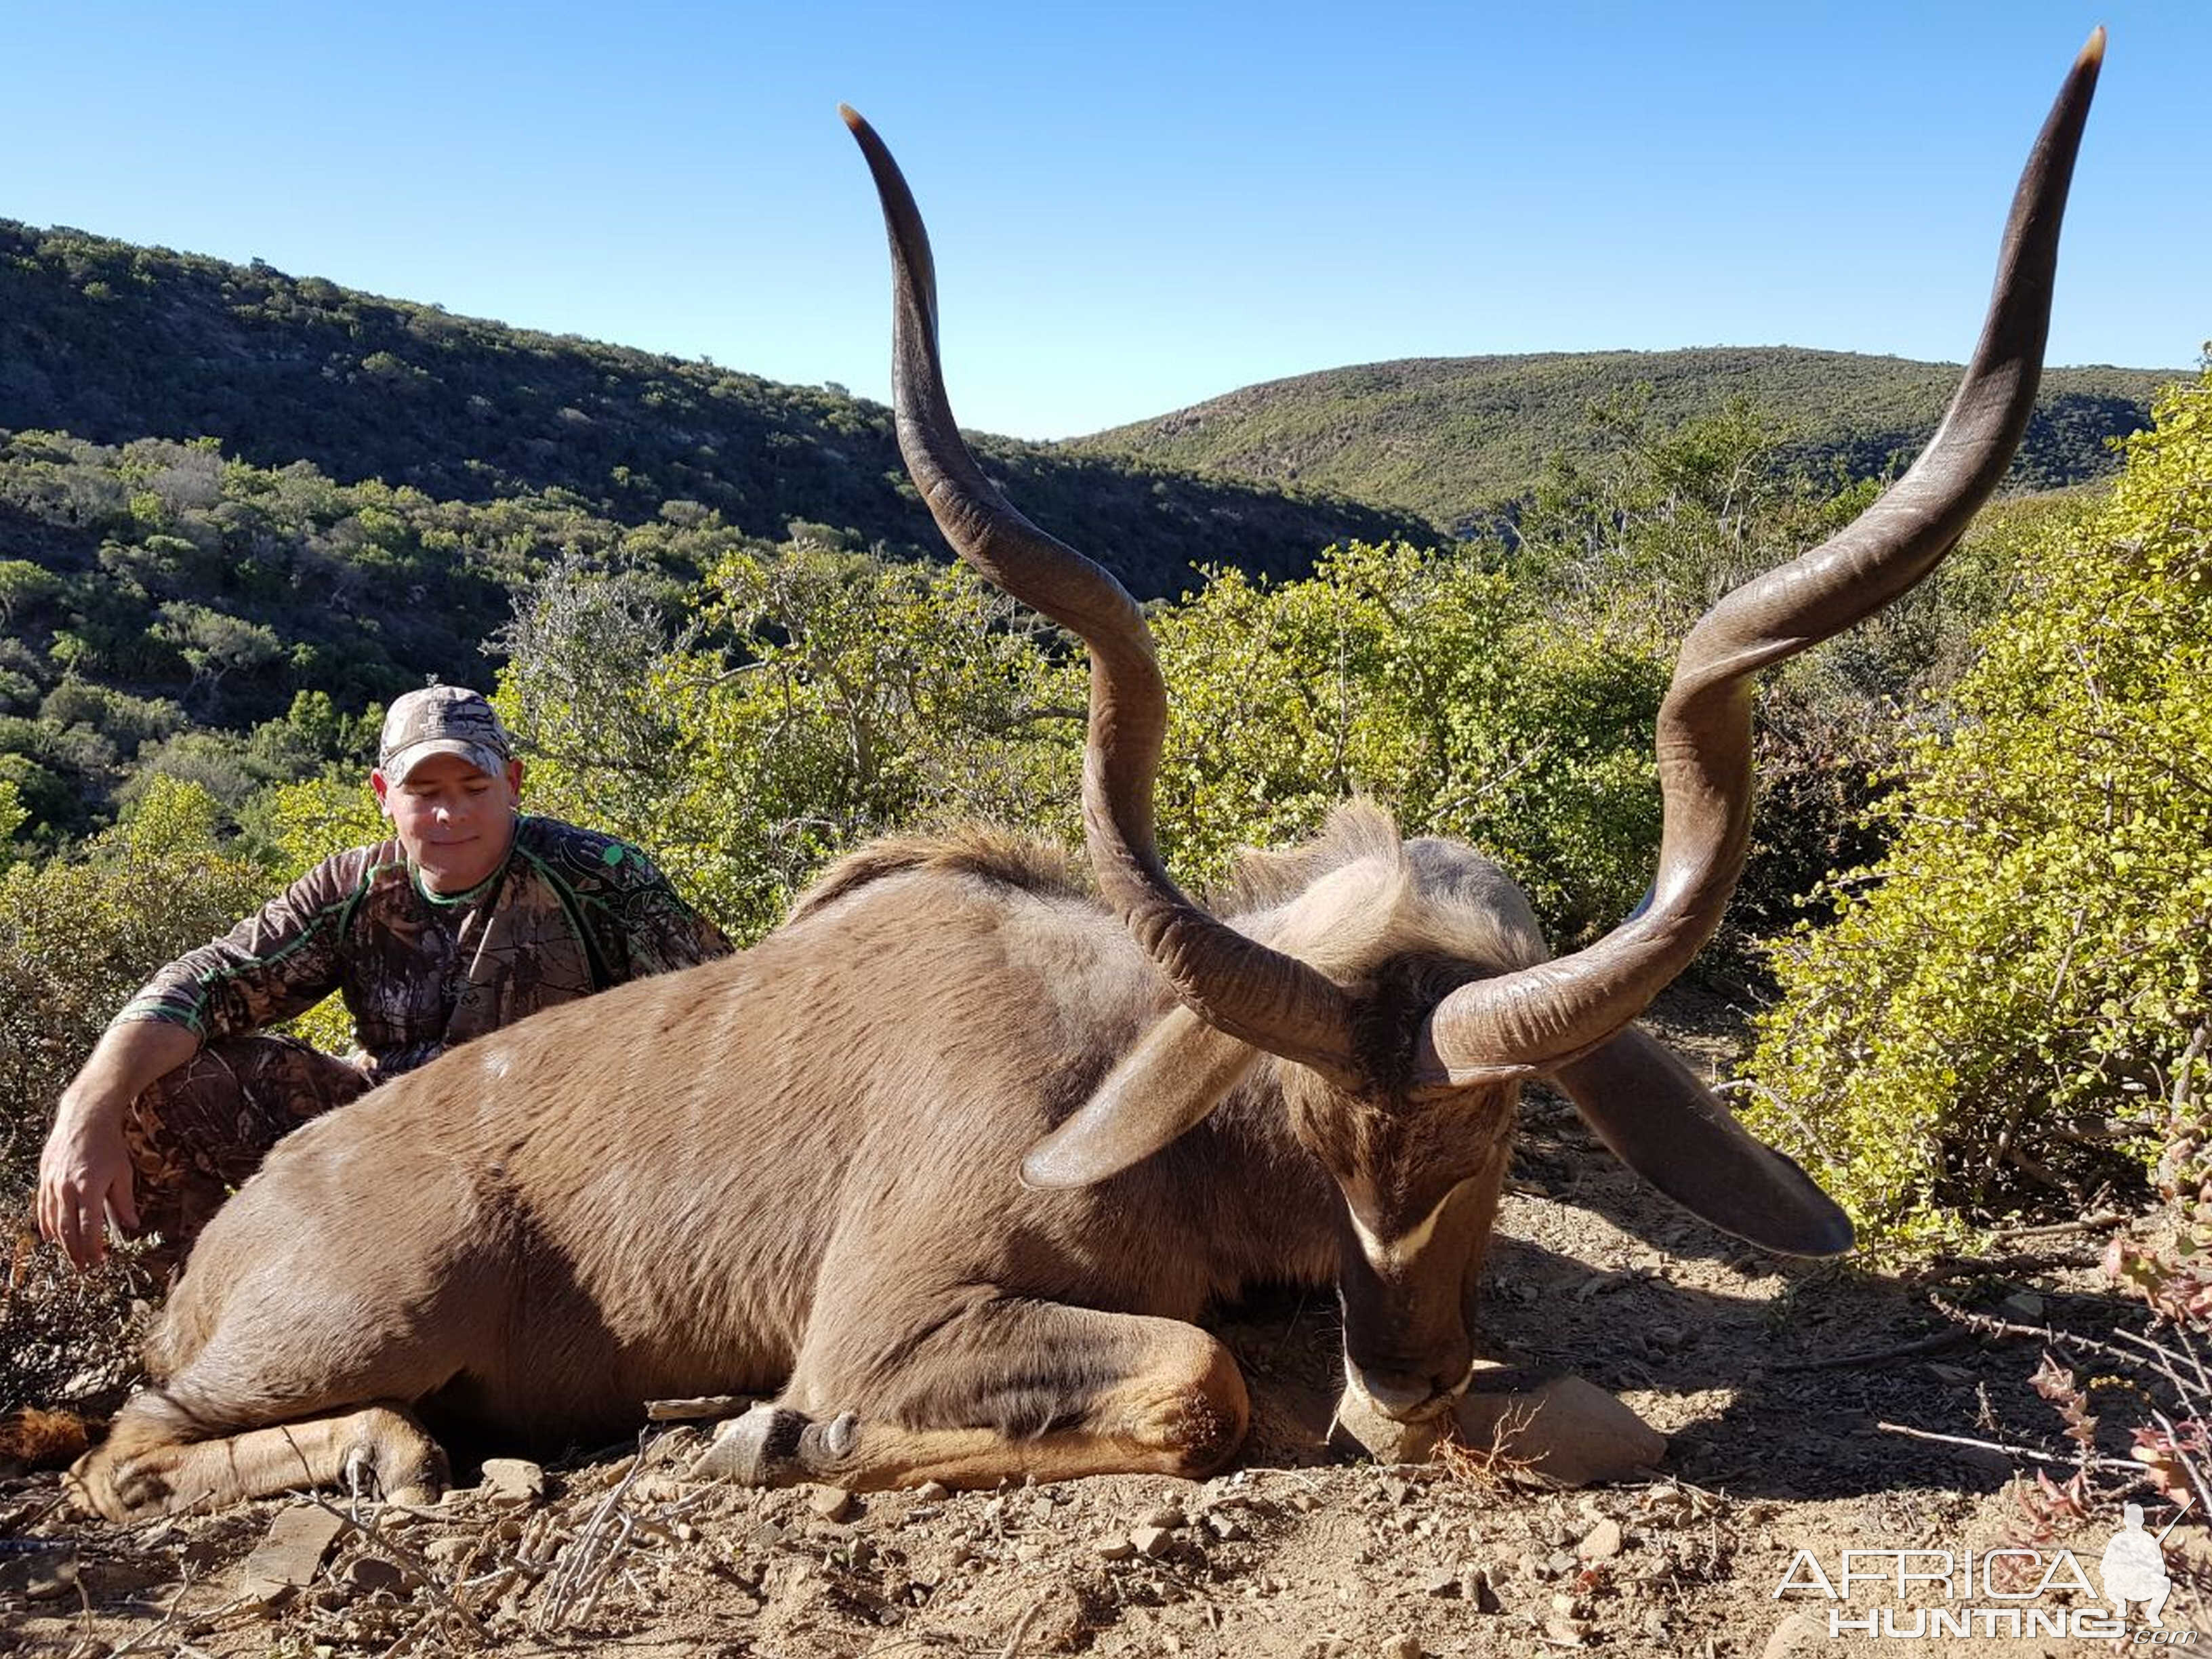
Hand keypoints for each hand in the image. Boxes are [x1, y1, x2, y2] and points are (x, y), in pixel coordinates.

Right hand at [36, 1099, 139, 1271]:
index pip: (88, 1227)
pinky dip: (47, 1225)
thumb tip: (132, 1225)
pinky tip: (51, 1237)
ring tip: (71, 1256)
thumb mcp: (123, 1172)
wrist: (83, 1118)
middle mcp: (66, 1189)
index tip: (98, 1262)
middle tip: (83, 1267)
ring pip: (53, 1221)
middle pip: (67, 1229)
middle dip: (75, 1252)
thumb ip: (125, 1201)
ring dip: (61, 1242)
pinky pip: (42, 1208)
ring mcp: (51, 1184)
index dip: (92, 1248)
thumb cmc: (108, 1145)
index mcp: (89, 1188)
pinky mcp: (44, 1178)